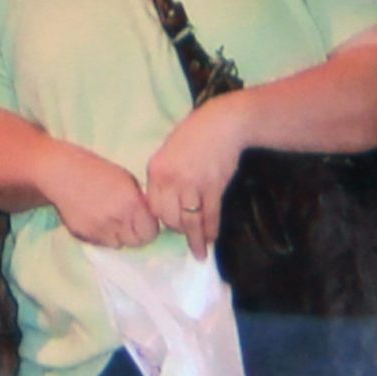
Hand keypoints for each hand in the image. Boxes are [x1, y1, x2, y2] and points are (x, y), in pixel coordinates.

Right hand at [45, 143, 162, 249]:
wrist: (61, 172)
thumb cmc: (97, 170)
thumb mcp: (126, 180)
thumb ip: (139, 202)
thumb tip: (148, 223)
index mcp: (131, 202)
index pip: (150, 233)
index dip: (148, 227)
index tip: (142, 220)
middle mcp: (117, 218)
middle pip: (136, 242)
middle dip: (135, 233)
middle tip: (126, 220)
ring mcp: (99, 229)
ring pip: (118, 245)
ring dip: (118, 236)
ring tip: (108, 218)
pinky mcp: (84, 235)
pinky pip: (101, 243)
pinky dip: (102, 235)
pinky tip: (95, 219)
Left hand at [147, 102, 246, 259]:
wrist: (222, 124)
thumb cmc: (195, 135)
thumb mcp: (168, 152)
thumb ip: (164, 177)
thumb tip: (164, 202)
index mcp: (156, 170)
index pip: (153, 206)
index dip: (162, 219)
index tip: (170, 225)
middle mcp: (170, 180)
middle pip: (169, 217)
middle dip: (178, 230)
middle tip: (187, 234)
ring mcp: (192, 184)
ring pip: (190, 221)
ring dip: (195, 238)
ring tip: (200, 251)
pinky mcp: (213, 187)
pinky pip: (210, 216)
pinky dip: (211, 230)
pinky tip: (211, 238)